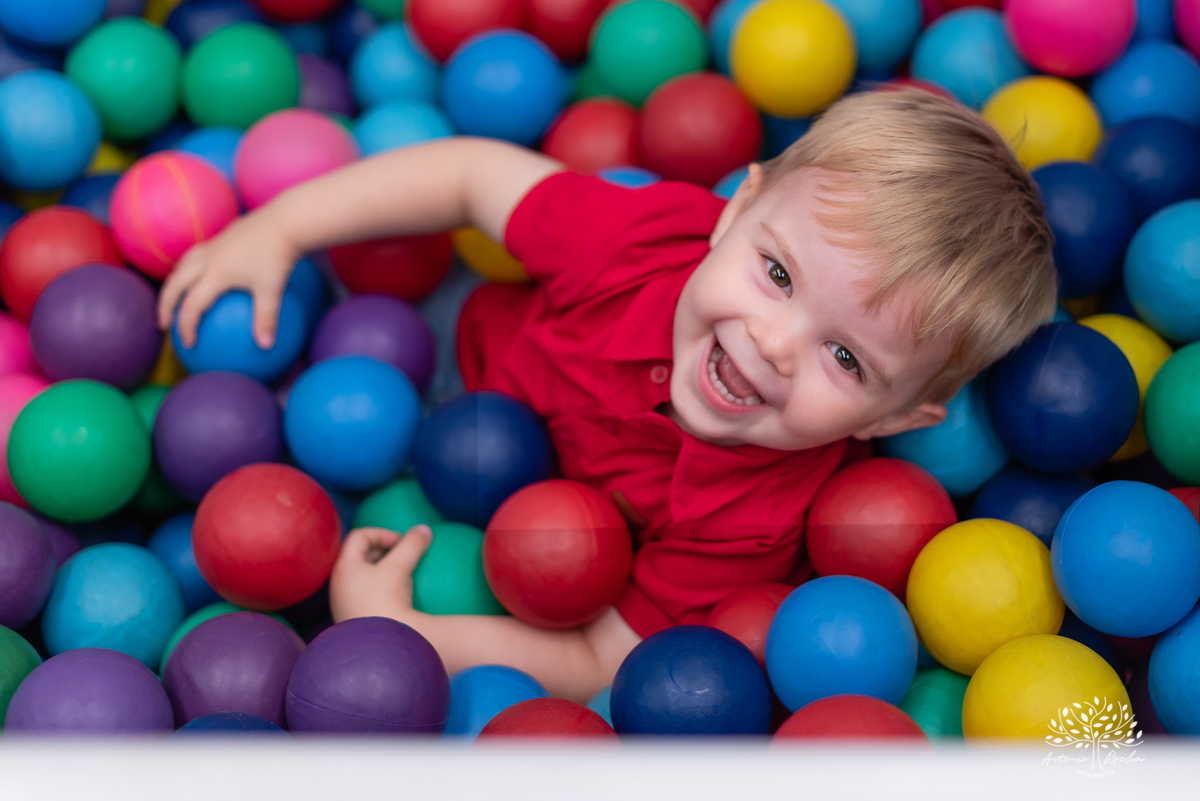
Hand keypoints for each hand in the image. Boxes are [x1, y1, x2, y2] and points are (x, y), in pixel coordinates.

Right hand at [156, 209, 299, 349]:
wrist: (284, 222)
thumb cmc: (278, 257)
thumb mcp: (272, 290)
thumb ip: (266, 319)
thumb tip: (266, 346)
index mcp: (216, 274)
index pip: (191, 306)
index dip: (186, 326)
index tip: (188, 344)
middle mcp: (206, 259)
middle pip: (174, 285)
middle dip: (166, 306)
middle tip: (164, 325)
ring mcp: (211, 246)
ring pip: (181, 267)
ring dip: (173, 285)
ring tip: (174, 300)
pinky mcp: (219, 237)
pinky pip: (194, 256)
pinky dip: (187, 270)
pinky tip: (198, 277)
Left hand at [329, 525, 432, 623]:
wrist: (382, 646)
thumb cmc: (386, 600)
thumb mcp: (400, 567)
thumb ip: (412, 544)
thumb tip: (424, 530)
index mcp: (344, 567)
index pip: (359, 536)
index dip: (382, 533)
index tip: (402, 542)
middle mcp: (338, 584)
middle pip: (358, 555)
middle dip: (382, 550)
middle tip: (402, 554)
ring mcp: (343, 604)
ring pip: (361, 577)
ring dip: (381, 570)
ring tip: (400, 574)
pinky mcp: (352, 619)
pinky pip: (364, 595)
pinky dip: (379, 588)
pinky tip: (396, 597)